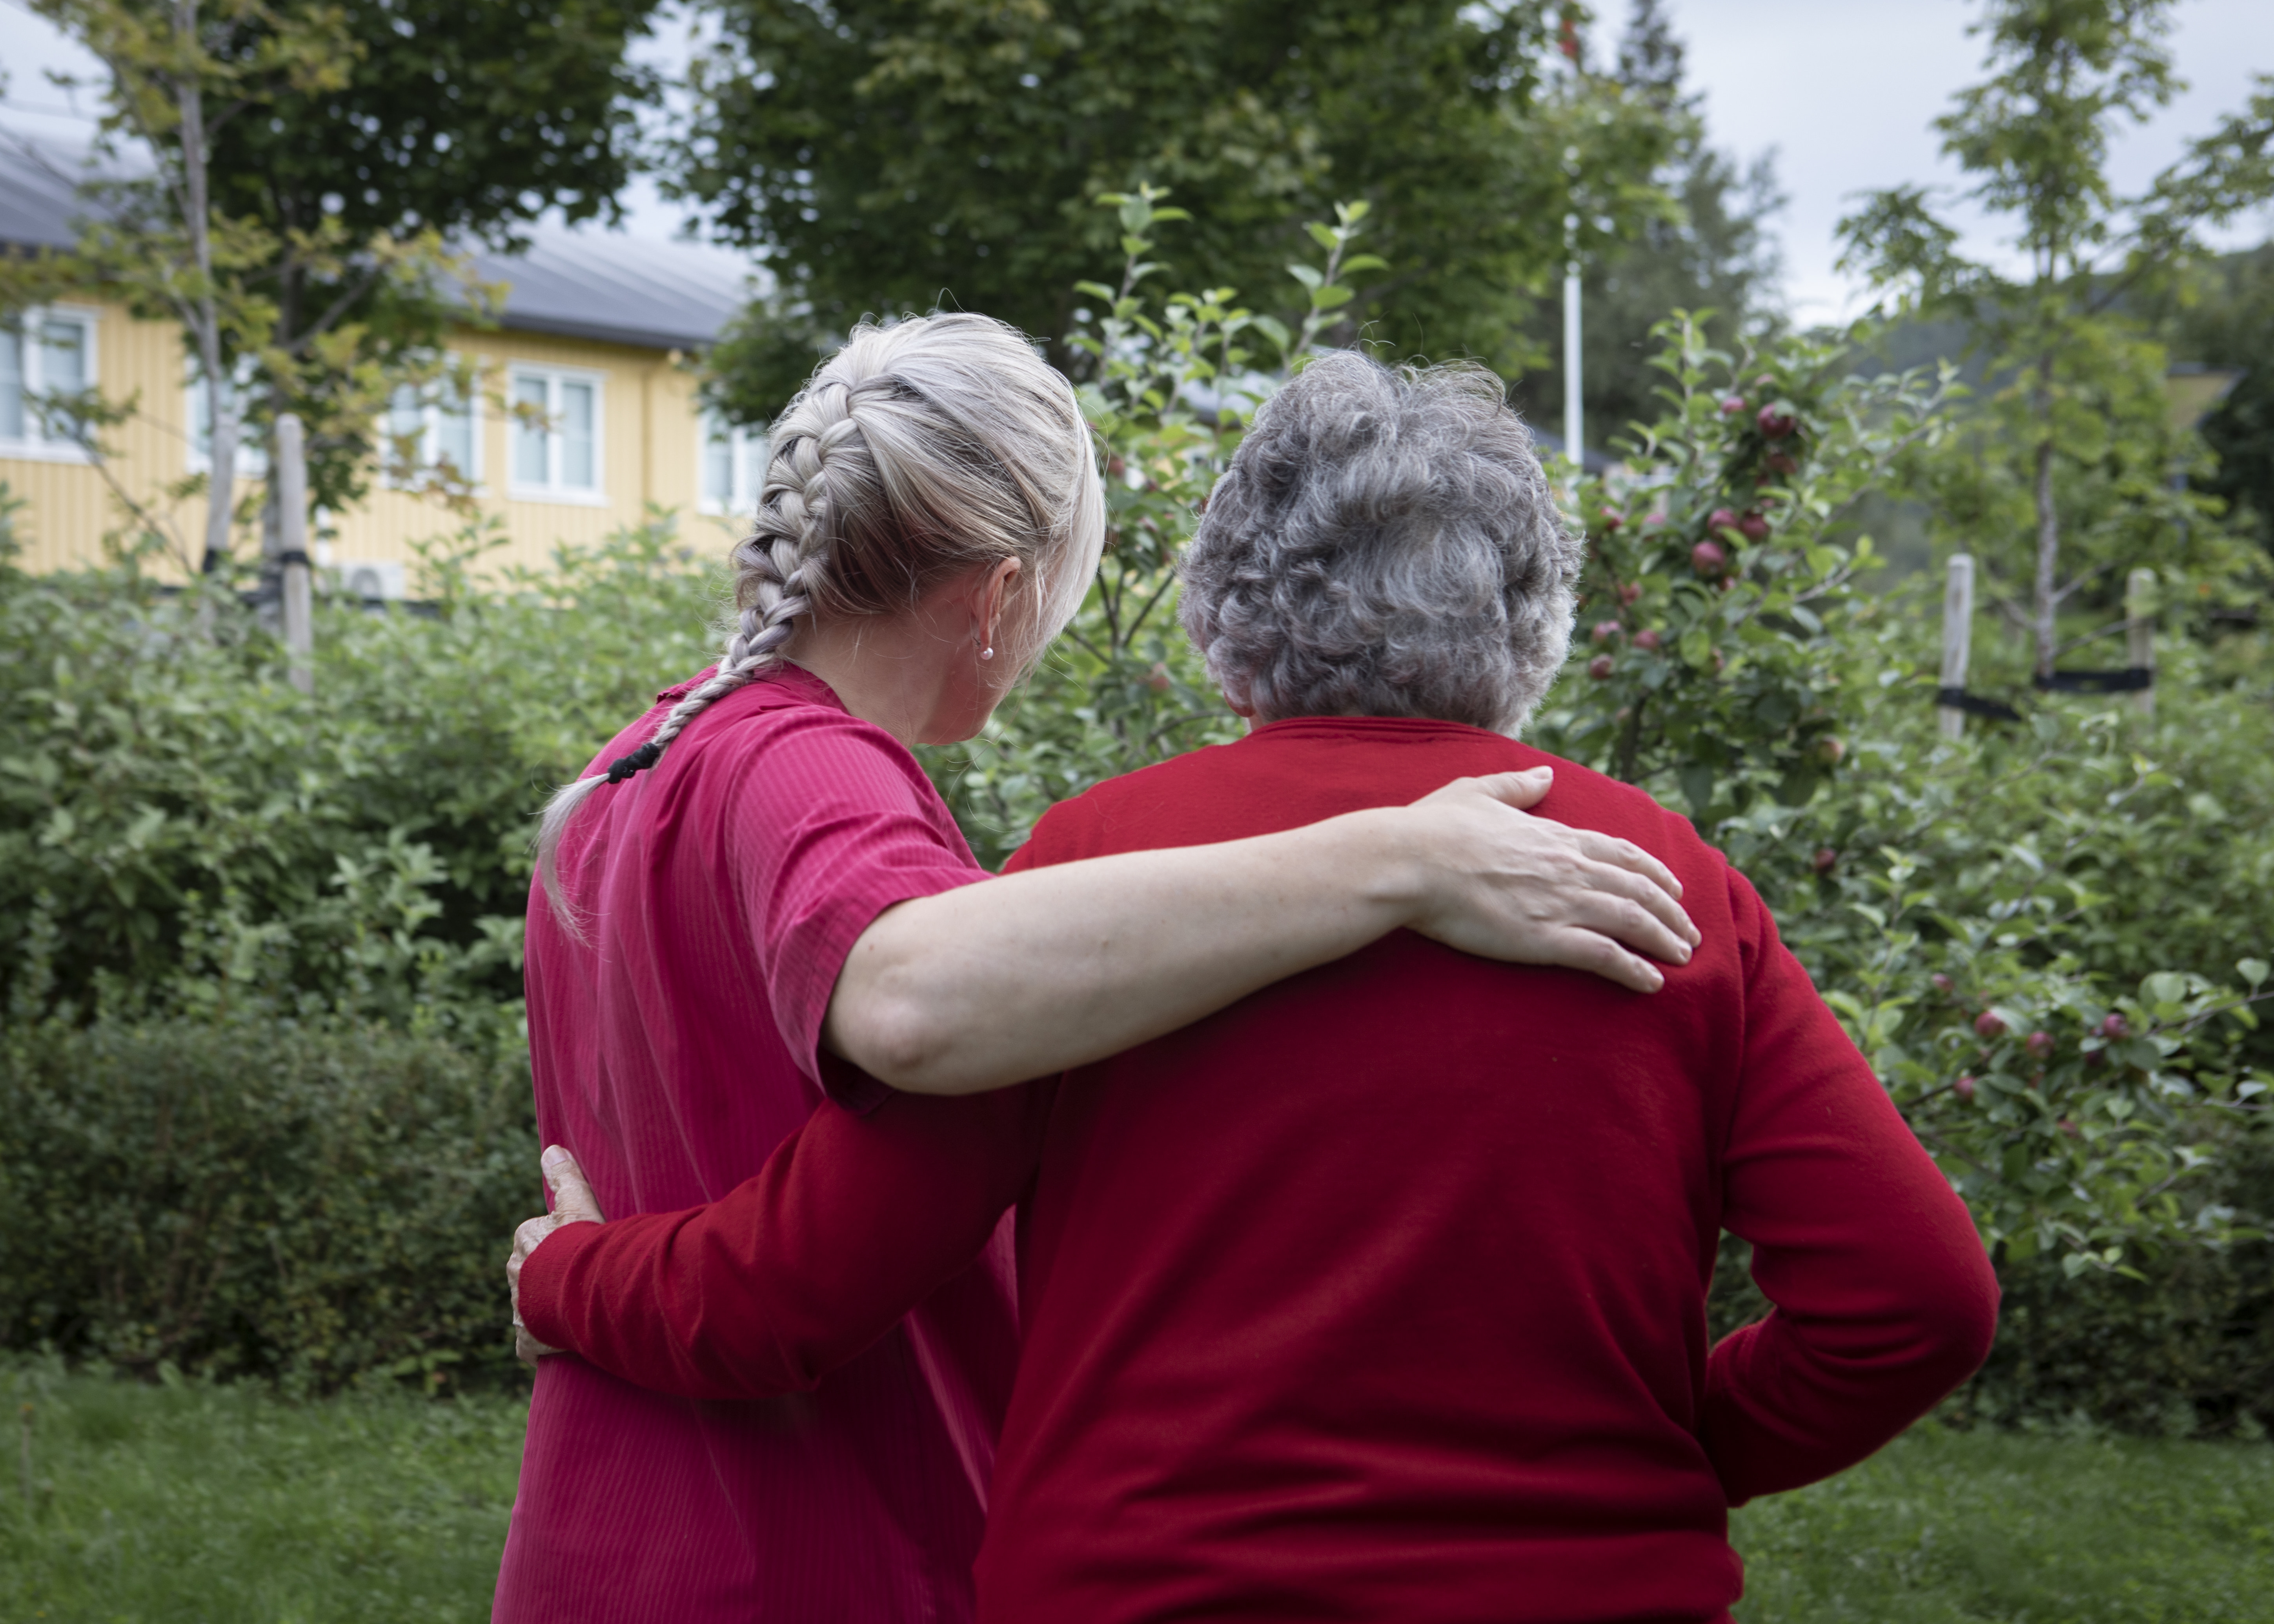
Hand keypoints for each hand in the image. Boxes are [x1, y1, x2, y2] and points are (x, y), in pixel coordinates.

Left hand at [509, 1145, 605, 1366]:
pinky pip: (532, 1344)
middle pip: (533, 1275)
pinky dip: (543, 1345)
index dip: (562, 1246)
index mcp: (524, 1242)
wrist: (582, 1290)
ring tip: (577, 1312)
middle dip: (550, 1279)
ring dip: (549, 1311)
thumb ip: (566, 1177)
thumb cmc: (582, 1244)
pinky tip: (563, 1344)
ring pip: (532, 1308)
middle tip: (581, 1281)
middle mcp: (515, 1275)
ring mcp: (519, 1310)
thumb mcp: (578, 1203)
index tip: (581, 1251)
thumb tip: (551, 1148)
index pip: (538, 1241)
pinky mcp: (526, 1341)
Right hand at [1403, 767, 1699, 993]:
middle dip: (1671, 912)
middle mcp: (1568, 868)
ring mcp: (1560, 903)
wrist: (1410, 862)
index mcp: (1553, 836)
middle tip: (1690, 931)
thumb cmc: (1433, 829)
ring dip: (1664, 940)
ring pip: (1632, 921)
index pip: (1620, 853)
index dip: (1653, 871)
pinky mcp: (1545, 939)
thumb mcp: (1476, 792)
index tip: (1674, 887)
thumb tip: (1544, 774)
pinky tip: (1652, 983)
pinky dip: (1635, 970)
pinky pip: (1605, 956)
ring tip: (1682, 957)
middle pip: (1638, 889)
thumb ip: (1516, 786)